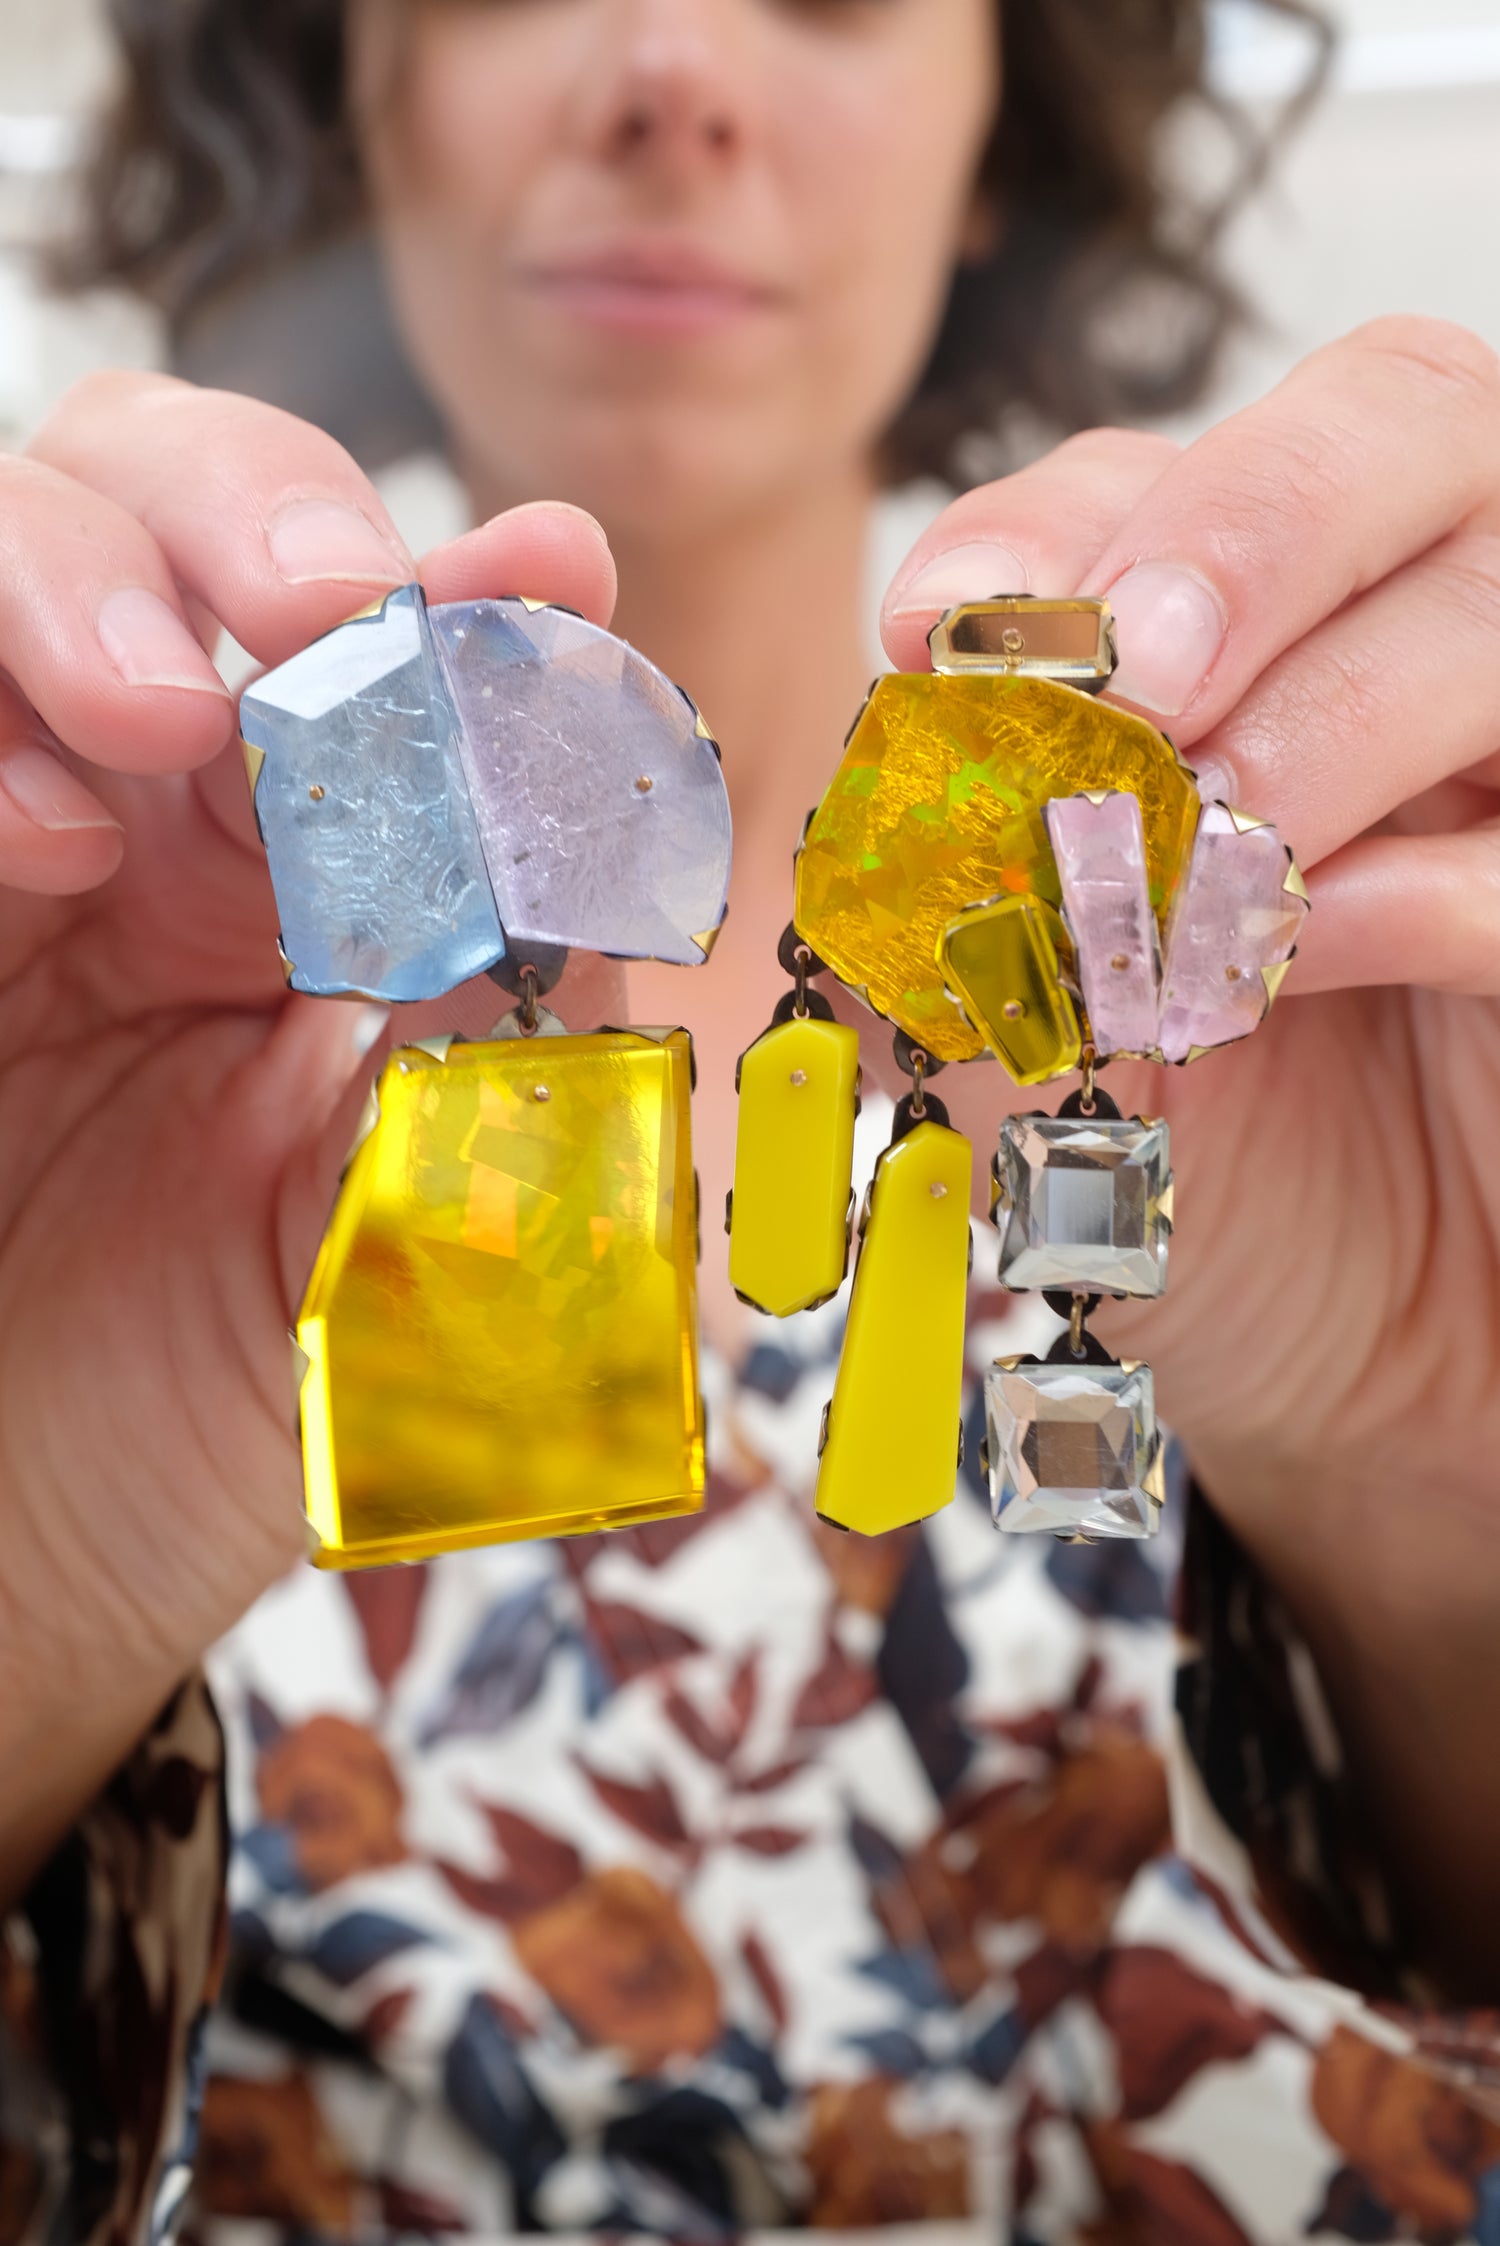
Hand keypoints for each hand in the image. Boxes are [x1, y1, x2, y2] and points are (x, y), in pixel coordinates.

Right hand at [0, 373, 618, 1898]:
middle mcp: (156, 818)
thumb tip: (618, 825)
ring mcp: (7, 837)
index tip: (550, 571)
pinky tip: (53, 835)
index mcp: (322, 880)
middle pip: (182, 513)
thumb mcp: (418, 1232)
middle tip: (330, 604)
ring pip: (19, 551)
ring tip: (172, 711)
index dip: (473, 595)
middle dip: (260, 514)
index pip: (399, 663)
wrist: (29, 1560)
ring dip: (101, 579)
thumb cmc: (217, 1408)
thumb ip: (515, 1030)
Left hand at [881, 317, 1499, 1983]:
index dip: (1057, 523)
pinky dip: (1413, 890)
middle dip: (1245, 527)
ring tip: (1192, 854)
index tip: (937, 632)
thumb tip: (890, 729)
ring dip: (1319, 719)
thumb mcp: (1035, 999)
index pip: (1180, 467)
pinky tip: (1302, 960)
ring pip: (1499, 607)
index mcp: (1276, 615)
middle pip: (1410, 417)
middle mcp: (1431, 633)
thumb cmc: (1203, 1153)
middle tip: (1130, 675)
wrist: (1362, 1349)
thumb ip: (965, 857)